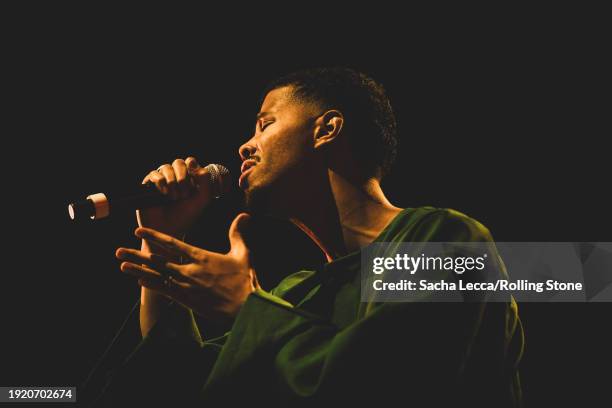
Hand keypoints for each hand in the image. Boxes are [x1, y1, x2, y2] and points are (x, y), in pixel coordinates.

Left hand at [116, 213, 259, 321]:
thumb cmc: (245, 280)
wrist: (244, 307)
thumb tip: (244, 214)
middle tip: (119, 251)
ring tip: (122, 265)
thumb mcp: (243, 254)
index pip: (173, 243)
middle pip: (158, 260)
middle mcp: (190, 270)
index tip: (139, 231)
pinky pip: (165, 291)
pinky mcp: (187, 300)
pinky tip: (140, 281)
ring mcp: (186, 286)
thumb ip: (238, 234)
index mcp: (201, 257)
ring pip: (157, 275)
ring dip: (138, 270)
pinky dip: (152, 285)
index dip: (154, 236)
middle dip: (137, 255)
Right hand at [137, 157, 215, 237]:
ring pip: (166, 167)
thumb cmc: (187, 215)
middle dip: (183, 176)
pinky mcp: (149, 186)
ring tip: (174, 197)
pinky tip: (164, 193)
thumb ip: (205, 179)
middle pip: (178, 162)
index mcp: (189, 178)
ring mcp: (162, 181)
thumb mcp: (203, 198)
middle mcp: (175, 177)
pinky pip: (154, 174)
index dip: (192, 167)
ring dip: (172, 180)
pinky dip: (160, 181)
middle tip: (184, 193)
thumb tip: (192, 161)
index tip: (195, 179)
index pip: (190, 162)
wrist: (169, 230)